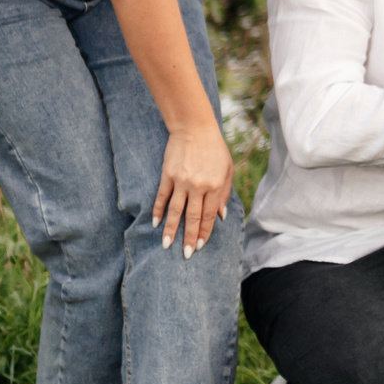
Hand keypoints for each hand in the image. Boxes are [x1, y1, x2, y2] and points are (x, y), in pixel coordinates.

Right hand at [153, 122, 235, 255]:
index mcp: (214, 186)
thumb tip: (221, 216)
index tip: (200, 246)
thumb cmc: (215, 149)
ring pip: (175, 211)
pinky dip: (158, 211)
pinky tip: (156, 224)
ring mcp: (181, 181)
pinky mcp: (167, 176)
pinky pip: (162, 197)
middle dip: (189, 238)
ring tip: (167, 245)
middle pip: (192, 218)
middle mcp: (198, 186)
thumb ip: (224, 193)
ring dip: (171, 230)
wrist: (195, 128)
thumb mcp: (227, 169)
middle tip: (186, 255)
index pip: (209, 216)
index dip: (205, 233)